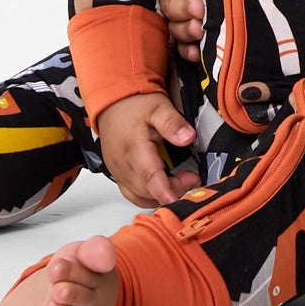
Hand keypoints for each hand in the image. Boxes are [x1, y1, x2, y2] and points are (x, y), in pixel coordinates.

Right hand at [95, 93, 200, 207]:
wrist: (111, 105)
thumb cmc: (135, 106)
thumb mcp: (159, 107)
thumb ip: (173, 123)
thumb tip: (188, 137)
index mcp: (134, 148)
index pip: (149, 176)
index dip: (164, 191)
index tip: (177, 200)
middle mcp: (123, 165)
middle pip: (148, 191)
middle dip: (173, 190)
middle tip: (193, 178)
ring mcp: (119, 173)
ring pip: (140, 197)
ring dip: (162, 195)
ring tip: (183, 181)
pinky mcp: (118, 176)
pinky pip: (133, 195)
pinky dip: (150, 196)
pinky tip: (165, 187)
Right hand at [157, 0, 204, 60]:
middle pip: (169, 6)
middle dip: (184, 8)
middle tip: (199, 9)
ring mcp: (182, 17)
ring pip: (175, 27)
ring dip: (186, 29)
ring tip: (200, 30)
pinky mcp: (191, 36)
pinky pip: (184, 47)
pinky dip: (189, 51)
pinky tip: (197, 53)